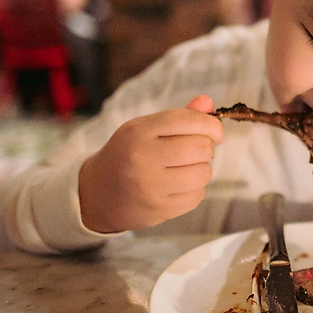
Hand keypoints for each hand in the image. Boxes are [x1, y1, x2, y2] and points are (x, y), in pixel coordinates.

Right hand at [78, 95, 224, 233]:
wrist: (97, 193)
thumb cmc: (127, 154)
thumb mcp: (144, 129)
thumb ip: (179, 116)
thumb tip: (208, 103)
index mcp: (139, 131)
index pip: (189, 121)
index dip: (212, 125)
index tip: (215, 132)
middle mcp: (143, 157)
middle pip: (201, 147)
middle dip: (206, 148)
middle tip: (194, 151)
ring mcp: (150, 186)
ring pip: (203, 173)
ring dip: (201, 170)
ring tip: (185, 169)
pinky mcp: (159, 209)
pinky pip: (197, 196)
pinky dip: (194, 190)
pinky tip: (177, 186)